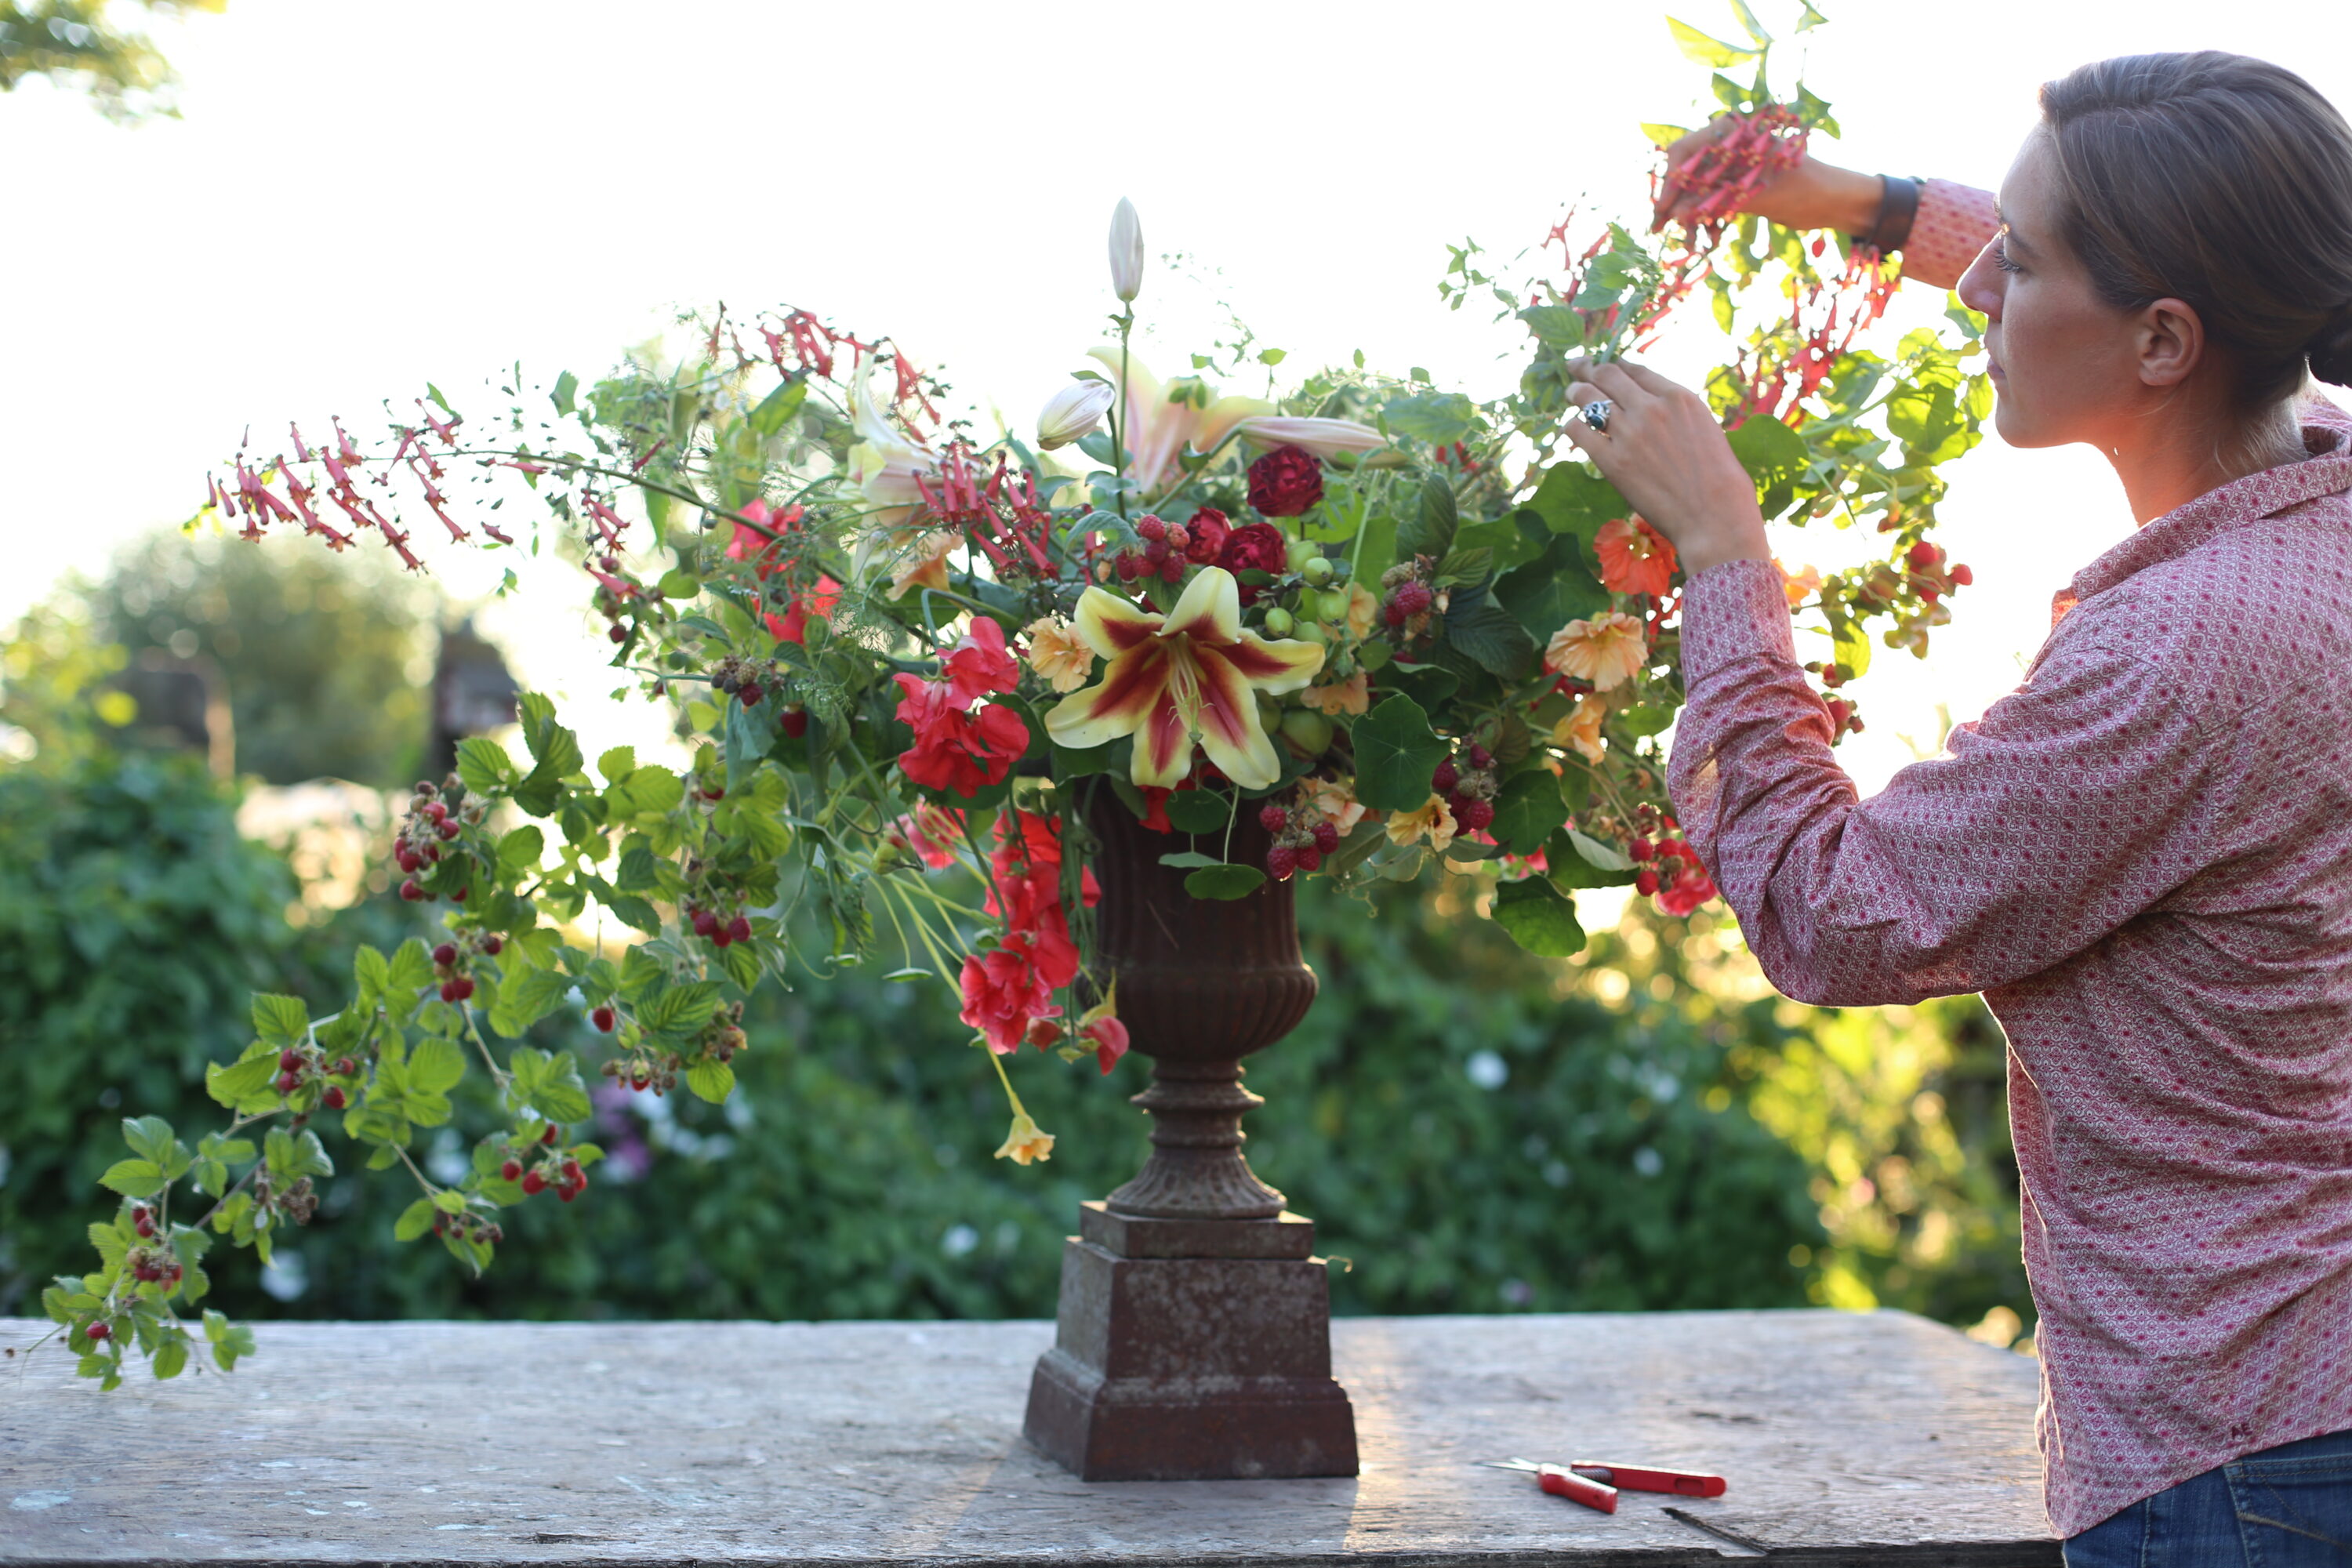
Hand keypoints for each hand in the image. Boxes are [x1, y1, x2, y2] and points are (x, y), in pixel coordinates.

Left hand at [1561, 358, 1768, 575]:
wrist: (1714, 516)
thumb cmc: (1719, 480)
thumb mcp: (1704, 429)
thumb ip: (1676, 414)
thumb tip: (1652, 407)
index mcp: (1678, 397)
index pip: (1636, 370)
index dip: (1616, 366)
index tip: (1606, 366)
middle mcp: (1650, 408)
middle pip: (1607, 375)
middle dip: (1588, 368)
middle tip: (1576, 367)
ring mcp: (1629, 433)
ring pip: (1588, 398)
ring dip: (1575, 392)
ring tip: (1571, 393)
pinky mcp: (1611, 462)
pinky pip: (1578, 431)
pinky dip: (1572, 426)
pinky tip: (1573, 428)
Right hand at [1651, 115, 1885, 235]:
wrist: (1840, 203)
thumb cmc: (1809, 190)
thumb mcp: (1760, 196)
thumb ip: (1716, 201)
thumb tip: (1674, 213)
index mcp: (1737, 134)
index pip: (1687, 151)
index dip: (1670, 181)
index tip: (1662, 212)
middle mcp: (1731, 147)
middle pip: (1687, 172)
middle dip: (1676, 203)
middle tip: (1661, 231)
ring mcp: (1734, 168)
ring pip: (1697, 190)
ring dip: (1691, 217)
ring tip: (1692, 243)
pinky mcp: (1739, 187)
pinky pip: (1712, 202)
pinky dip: (1708, 221)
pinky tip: (1710, 239)